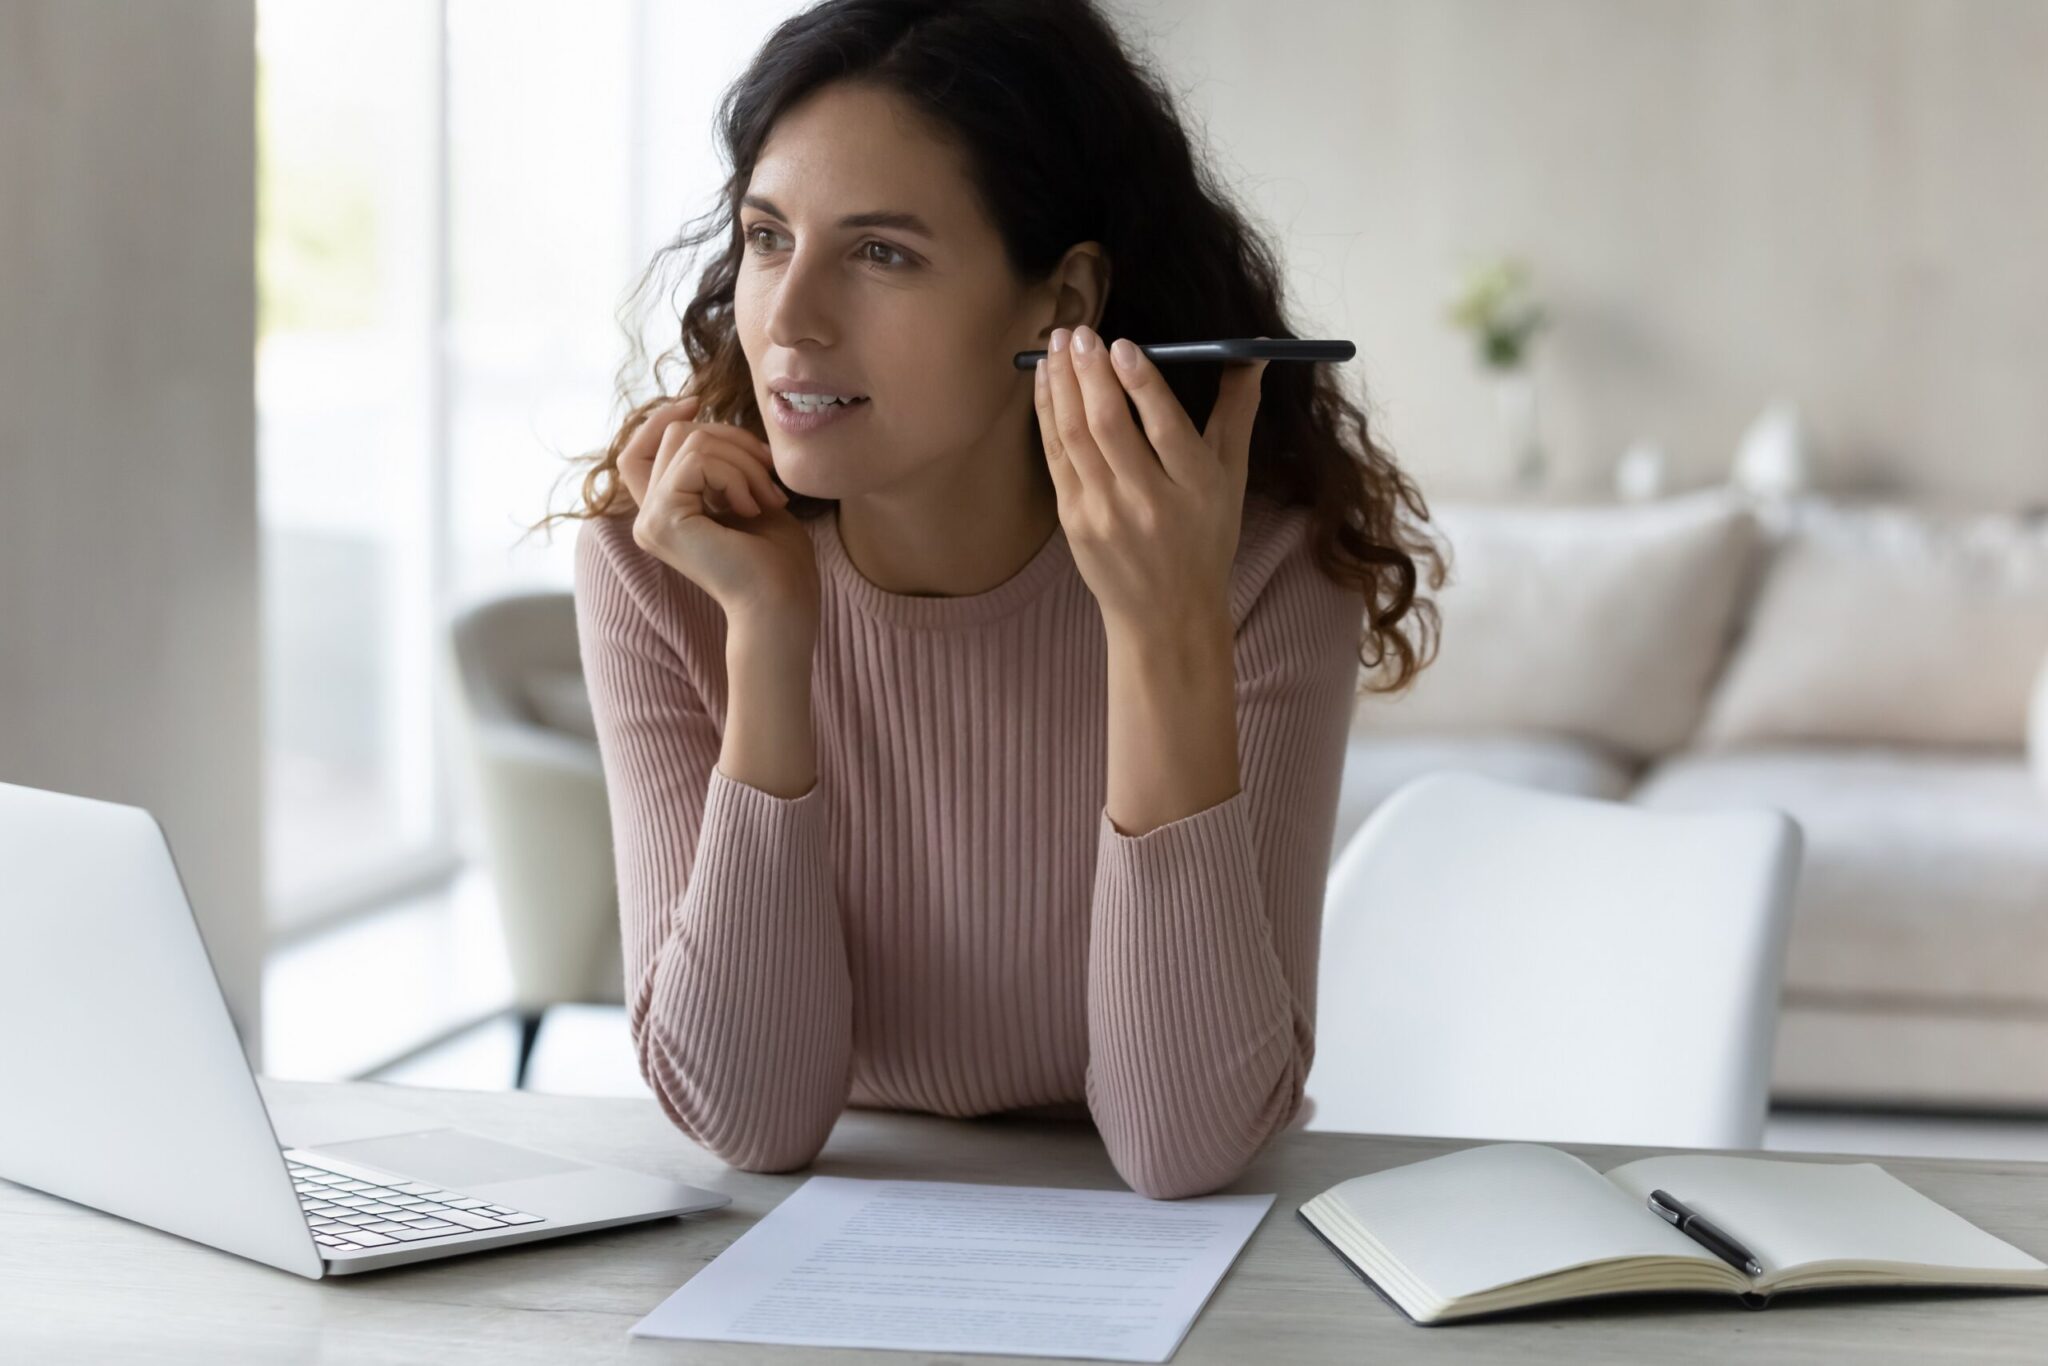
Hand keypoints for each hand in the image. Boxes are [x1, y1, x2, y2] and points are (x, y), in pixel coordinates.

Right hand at [615, 394, 818, 628]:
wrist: (783, 602)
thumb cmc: (778, 558)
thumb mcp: (748, 492)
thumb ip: (720, 460)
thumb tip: (698, 411)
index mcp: (666, 513)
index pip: (637, 451)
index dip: (661, 419)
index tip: (697, 401)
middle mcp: (649, 517)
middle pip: (677, 435)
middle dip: (733, 439)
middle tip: (769, 475)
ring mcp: (651, 520)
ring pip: (692, 442)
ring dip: (743, 461)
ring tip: (768, 498)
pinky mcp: (663, 520)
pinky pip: (698, 461)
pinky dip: (736, 475)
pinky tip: (752, 507)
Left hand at [1032, 326, 1270, 634]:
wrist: (1165, 615)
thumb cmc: (1204, 539)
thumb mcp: (1232, 479)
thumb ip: (1238, 413)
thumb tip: (1253, 355)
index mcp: (1196, 487)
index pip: (1166, 427)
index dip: (1141, 382)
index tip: (1122, 344)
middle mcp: (1149, 501)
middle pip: (1111, 426)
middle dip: (1091, 372)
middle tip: (1080, 332)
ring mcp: (1106, 513)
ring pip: (1076, 436)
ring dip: (1062, 384)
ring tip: (1057, 343)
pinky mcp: (1074, 521)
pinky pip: (1056, 455)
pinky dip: (1048, 413)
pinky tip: (1046, 380)